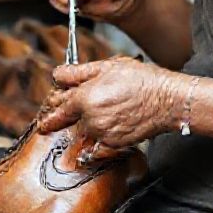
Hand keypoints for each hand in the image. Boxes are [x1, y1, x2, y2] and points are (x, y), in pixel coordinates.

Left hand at [36, 56, 186, 148]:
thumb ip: (77, 73)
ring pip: (84, 130)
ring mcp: (102, 134)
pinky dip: (96, 141)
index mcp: (85, 97)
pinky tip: (105, 130)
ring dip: (85, 124)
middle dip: (66, 115)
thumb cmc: (141, 80)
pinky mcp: (113, 144)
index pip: (59, 106)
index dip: (52, 107)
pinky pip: (96, 146)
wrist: (167, 100)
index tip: (45, 115)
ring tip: (104, 111)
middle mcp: (90, 119)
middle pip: (69, 119)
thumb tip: (57, 75)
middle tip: (69, 111)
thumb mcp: (107, 66)